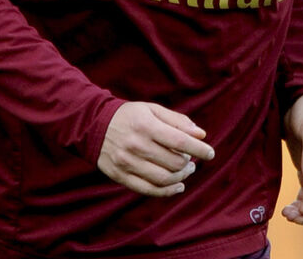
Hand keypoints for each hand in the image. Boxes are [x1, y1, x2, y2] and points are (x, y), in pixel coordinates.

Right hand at [97, 101, 214, 196]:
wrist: (92, 125)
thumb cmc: (130, 116)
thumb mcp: (153, 110)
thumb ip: (178, 121)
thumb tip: (201, 134)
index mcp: (146, 126)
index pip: (180, 141)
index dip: (199, 149)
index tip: (210, 153)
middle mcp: (136, 146)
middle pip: (173, 162)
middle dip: (189, 163)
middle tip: (192, 160)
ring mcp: (127, 163)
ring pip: (162, 179)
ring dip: (181, 178)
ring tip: (187, 171)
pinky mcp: (120, 176)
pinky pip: (147, 189)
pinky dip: (166, 192)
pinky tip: (178, 187)